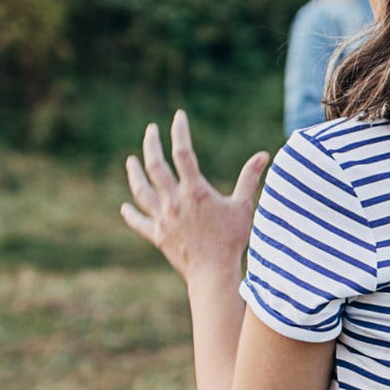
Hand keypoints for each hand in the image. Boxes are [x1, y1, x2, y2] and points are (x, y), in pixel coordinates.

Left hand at [121, 112, 268, 283]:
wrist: (213, 273)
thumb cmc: (231, 240)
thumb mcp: (244, 206)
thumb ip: (250, 178)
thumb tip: (264, 155)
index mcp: (194, 190)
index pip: (183, 153)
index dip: (180, 131)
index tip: (178, 116)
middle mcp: (174, 201)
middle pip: (155, 166)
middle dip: (151, 144)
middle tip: (150, 130)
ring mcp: (162, 218)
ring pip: (141, 190)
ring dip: (134, 173)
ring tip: (130, 161)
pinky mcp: (157, 235)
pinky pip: (139, 222)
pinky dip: (131, 214)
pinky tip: (125, 207)